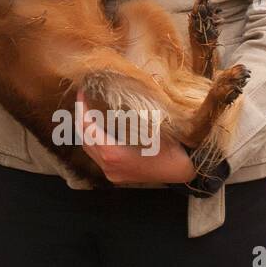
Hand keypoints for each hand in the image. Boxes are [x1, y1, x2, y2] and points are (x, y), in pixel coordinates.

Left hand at [74, 88, 196, 184]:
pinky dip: (95, 141)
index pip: (87, 128)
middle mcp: (108, 166)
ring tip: (90, 111)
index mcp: (113, 154)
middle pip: (85, 139)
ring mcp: (111, 173)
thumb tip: (117, 91)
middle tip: (84, 99)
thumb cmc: (170, 147)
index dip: (82, 109)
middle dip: (82, 118)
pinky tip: (100, 129)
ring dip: (87, 130)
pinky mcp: (116, 176)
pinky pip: (97, 156)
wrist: (183, 172)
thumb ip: (130, 113)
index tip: (82, 93)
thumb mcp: (151, 126)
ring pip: (89, 149)